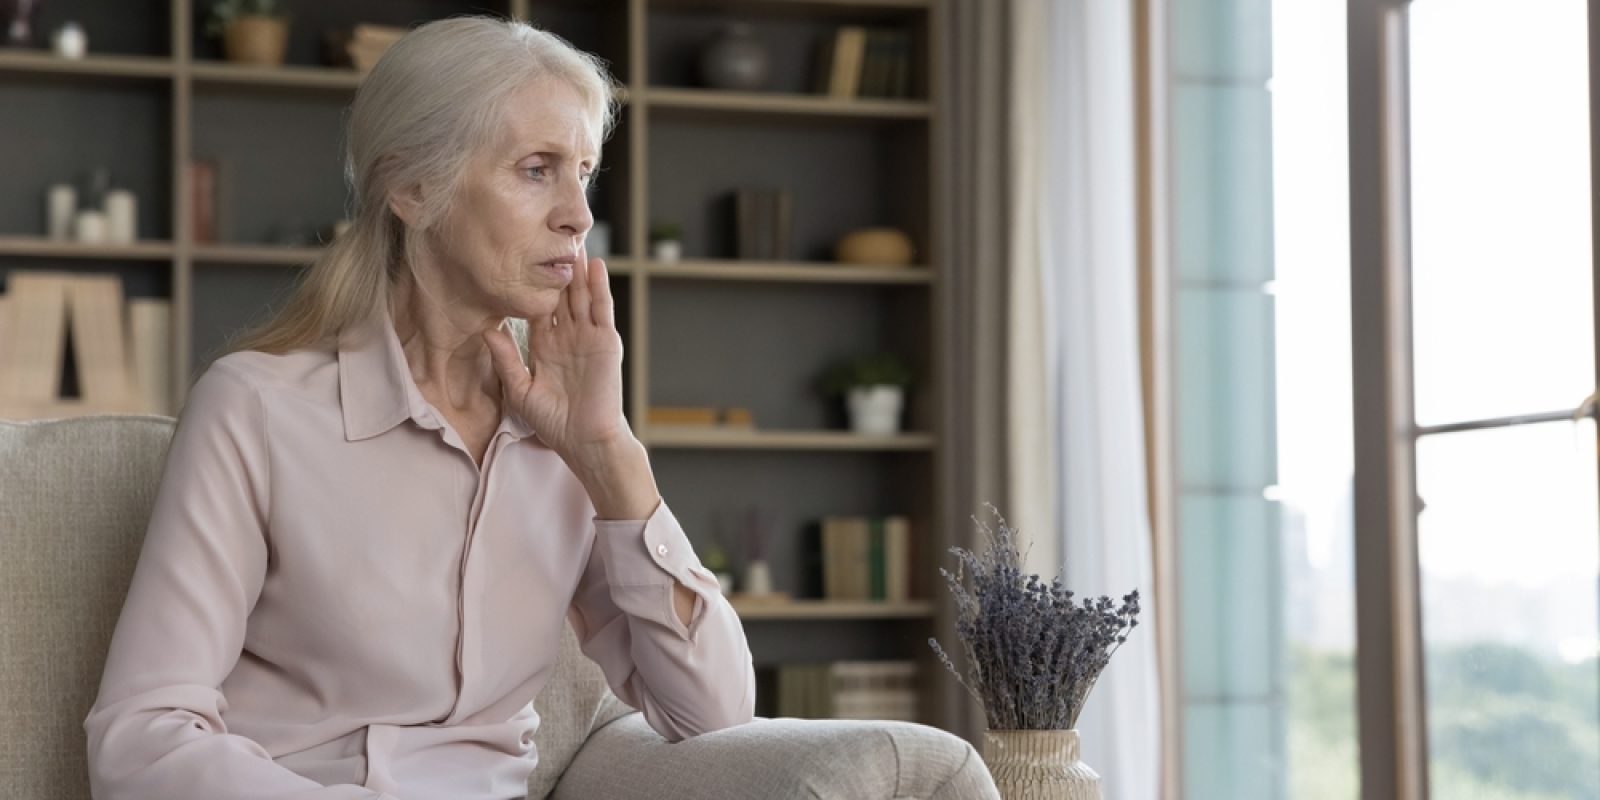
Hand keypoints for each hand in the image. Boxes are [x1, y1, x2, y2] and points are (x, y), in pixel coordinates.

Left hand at [483, 243, 631, 465]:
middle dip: (555, 267)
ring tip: (571, 241)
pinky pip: (602, 309)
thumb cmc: (554, 422)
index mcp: (544, 345)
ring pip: (580, 296)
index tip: (517, 257)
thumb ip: (505, 359)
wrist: (584, 440)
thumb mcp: (520, 389)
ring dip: (577, 270)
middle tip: (546, 236)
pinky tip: (595, 266)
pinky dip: (599, 287)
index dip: (529, 283)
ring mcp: (588, 337)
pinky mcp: (606, 341)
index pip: (536, 306)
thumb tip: (486, 331)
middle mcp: (566, 336)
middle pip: (560, 294)